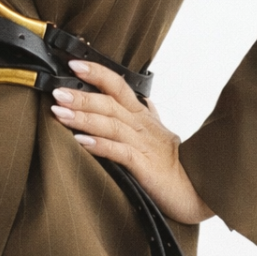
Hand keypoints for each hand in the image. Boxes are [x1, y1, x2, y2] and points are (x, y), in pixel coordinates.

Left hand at [49, 60, 213, 224]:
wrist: (199, 193)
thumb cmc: (176, 165)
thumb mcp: (161, 134)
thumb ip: (150, 116)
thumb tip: (144, 99)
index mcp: (143, 117)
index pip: (119, 86)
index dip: (98, 72)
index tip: (74, 63)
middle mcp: (142, 127)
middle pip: (110, 103)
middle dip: (82, 95)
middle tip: (57, 91)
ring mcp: (144, 146)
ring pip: (112, 125)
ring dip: (84, 117)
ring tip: (60, 112)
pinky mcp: (145, 167)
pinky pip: (120, 153)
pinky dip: (100, 145)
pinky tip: (81, 142)